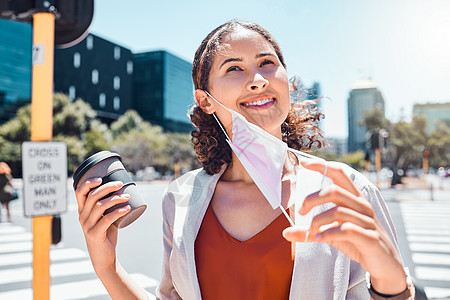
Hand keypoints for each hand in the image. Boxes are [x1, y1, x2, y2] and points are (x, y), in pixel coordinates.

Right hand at [75, 178, 130, 274]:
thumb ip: (109, 207)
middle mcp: (82, 217)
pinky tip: (127, 208)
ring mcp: (87, 226)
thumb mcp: (105, 218)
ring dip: (115, 199)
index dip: (88, 183)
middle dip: (107, 187)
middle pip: (92, 196)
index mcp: (82, 211)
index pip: (79, 193)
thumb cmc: (106, 235)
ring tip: (127, 197)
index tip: (101, 178)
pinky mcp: (95, 234)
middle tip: (121, 184)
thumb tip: (124, 191)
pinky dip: (118, 212)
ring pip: (100, 206)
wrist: (104, 258)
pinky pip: (107, 219)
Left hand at [283, 161, 406, 294]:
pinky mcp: (371, 239)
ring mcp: (368, 222)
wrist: (386, 265)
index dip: (322, 166)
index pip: (339, 174)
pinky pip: (348, 230)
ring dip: (317, 222)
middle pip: (334, 191)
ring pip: (338, 212)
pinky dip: (329, 233)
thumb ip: (310, 231)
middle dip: (312, 199)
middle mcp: (362, 207)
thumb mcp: (332, 234)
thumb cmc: (358, 243)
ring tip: (310, 232)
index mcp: (354, 199)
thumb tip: (285, 232)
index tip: (303, 163)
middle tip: (301, 212)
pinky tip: (320, 239)